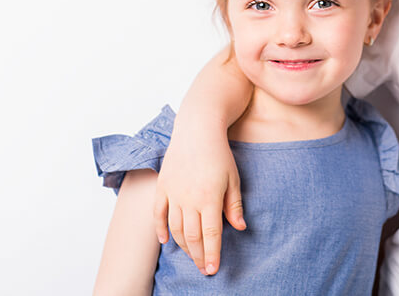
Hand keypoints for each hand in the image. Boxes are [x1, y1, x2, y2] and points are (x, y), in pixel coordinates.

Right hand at [152, 128, 245, 275]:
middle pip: (192, 236)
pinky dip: (160, 230)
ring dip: (183, 246)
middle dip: (198, 256)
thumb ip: (234, 205)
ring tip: (192, 256)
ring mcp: (173, 193)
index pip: (211, 235)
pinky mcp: (162, 186)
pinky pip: (158, 214)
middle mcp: (189, 198)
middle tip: (203, 269)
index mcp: (209, 197)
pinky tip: (166, 241)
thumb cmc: (219, 153)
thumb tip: (240, 227)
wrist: (197, 129)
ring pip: (175, 228)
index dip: (212, 254)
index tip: (213, 269)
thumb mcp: (233, 178)